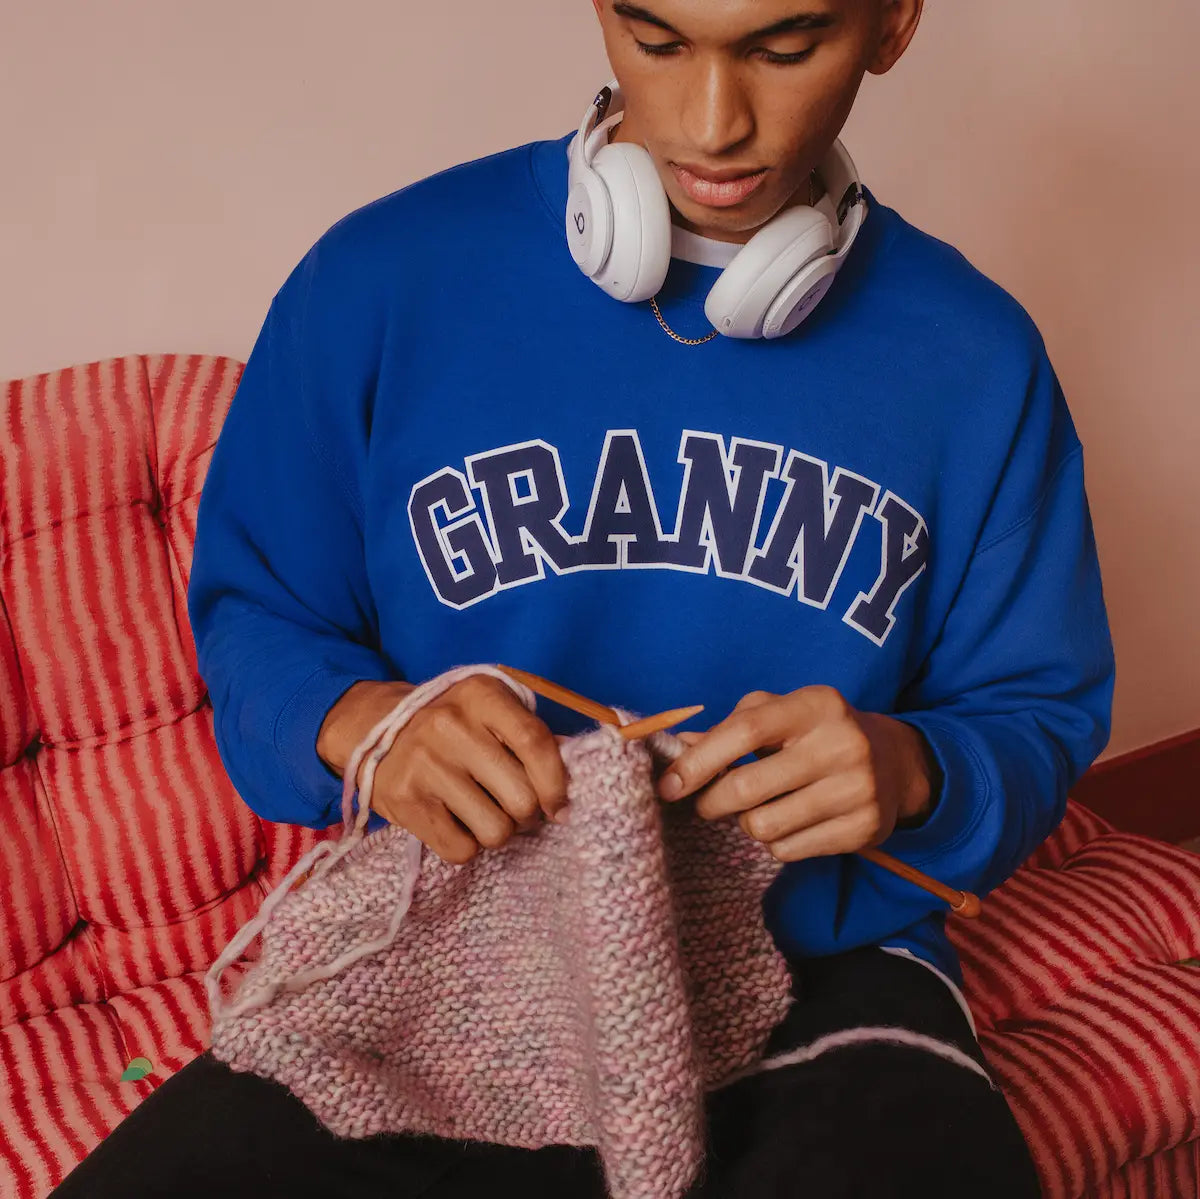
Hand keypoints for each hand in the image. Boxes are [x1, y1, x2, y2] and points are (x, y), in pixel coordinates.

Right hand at [317, 675, 568, 863]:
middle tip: (519, 810)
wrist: (372, 727)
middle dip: (529, 814)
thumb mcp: (489, 709)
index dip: (556, 783)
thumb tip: (573, 778)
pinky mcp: (405, 802)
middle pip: (521, 797)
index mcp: (480, 695)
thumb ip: (530, 735)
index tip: (560, 806)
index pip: (535, 743)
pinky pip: (461, 850)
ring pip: (495, 831)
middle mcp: (450, 725)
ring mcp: (425, 765)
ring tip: (486, 815)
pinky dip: (467, 846)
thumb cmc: (450, 722)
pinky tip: (458, 823)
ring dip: (499, 832)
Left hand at [658, 686, 935, 862]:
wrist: (894, 763)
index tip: (669, 784)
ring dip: (747, 822)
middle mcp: (841, 744)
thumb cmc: (817, 732)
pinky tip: (790, 821)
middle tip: (707, 802)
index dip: (699, 760)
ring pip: (764, 826)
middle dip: (712, 801)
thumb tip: (678, 747)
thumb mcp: (779, 713)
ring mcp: (857, 789)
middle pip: (748, 788)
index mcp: (815, 705)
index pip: (745, 731)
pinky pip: (788, 850)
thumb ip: (729, 727)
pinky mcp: (864, 828)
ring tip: (760, 807)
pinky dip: (775, 842)